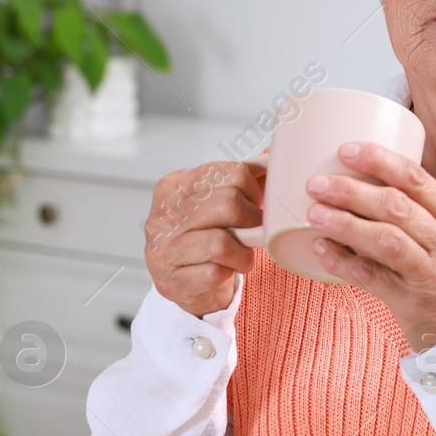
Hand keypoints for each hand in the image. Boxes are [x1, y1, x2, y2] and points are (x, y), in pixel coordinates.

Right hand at [143, 161, 263, 316]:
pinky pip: (215, 272)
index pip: (232, 173)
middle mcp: (163, 214)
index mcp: (175, 185)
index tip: (254, 205)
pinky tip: (226, 270)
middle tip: (252, 232)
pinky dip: (230, 271)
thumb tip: (271, 153)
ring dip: (243, 252)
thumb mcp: (218, 200)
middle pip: (229, 204)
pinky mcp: (172, 280)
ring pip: (222, 242)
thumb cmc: (206, 235)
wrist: (186, 283)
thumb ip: (241, 177)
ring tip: (241, 254)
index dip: (254, 192)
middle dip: (251, 221)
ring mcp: (163, 249)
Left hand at [302, 141, 435, 349]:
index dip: (379, 161)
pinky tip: (322, 248)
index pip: (417, 180)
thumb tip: (362, 178)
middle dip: (353, 192)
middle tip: (318, 184)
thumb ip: (420, 209)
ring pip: (386, 241)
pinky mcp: (411, 301)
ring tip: (315, 213)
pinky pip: (372, 278)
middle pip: (396, 208)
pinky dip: (343, 261)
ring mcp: (430, 273)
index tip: (347, 150)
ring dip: (346, 224)